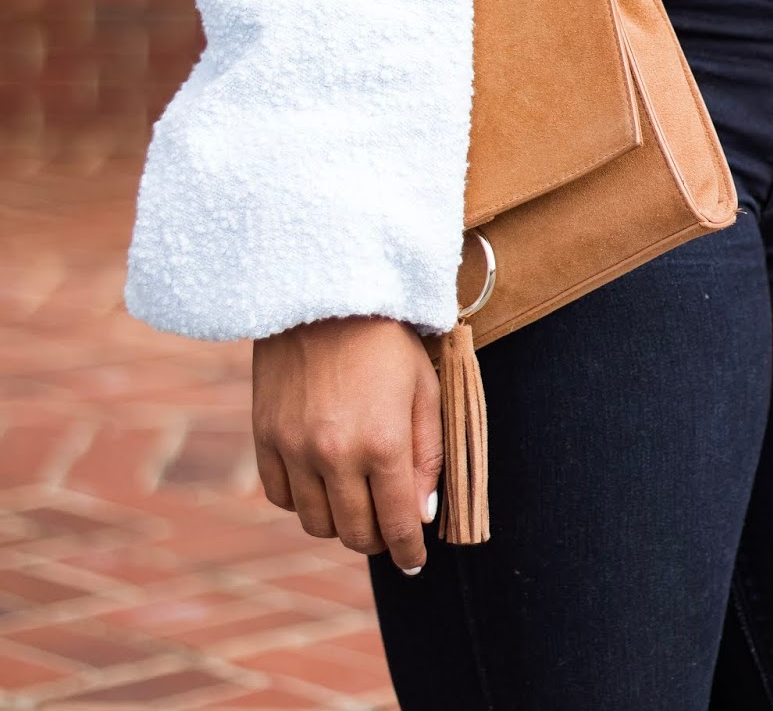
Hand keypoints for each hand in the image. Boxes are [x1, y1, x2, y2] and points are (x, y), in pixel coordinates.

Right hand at [252, 315, 442, 572]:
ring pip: (316, 523)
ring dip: (340, 522)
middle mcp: (335, 454)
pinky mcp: (264, 436)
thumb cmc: (385, 337)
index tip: (415, 561)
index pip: (396, 526)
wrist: (323, 290)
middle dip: (378, 539)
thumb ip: (428, 456)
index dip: (409, 552)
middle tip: (389, 526)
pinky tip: (321, 480)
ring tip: (356, 501)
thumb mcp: (424, 388)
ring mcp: (294, 448)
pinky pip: (281, 496)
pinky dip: (303, 500)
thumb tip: (421, 515)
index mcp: (383, 443)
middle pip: (355, 534)